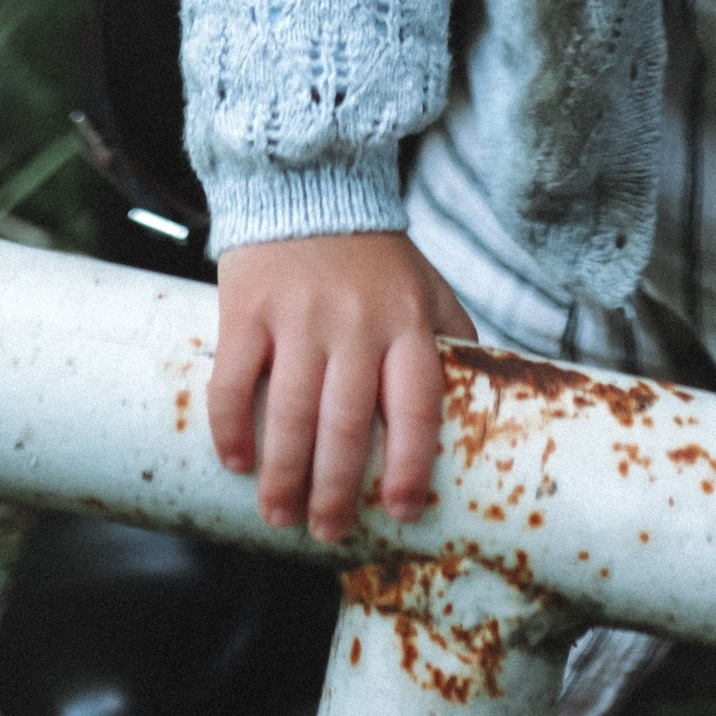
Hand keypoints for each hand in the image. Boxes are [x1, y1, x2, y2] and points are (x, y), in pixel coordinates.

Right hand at [209, 230, 473, 540]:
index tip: (402, 511)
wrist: (311, 184)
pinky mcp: (247, 309)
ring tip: (280, 514)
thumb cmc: (374, 257)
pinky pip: (233, 380)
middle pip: (346, 424)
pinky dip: (231, 428)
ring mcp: (298, 316)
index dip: (411, 465)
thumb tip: (483, 403)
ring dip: (283, 475)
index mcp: (406, 323)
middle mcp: (355, 323)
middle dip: (335, 489)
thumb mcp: (426, 289)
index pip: (416, 406)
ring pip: (289, 412)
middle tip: (326, 530)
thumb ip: (450, 341)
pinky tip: (236, 462)